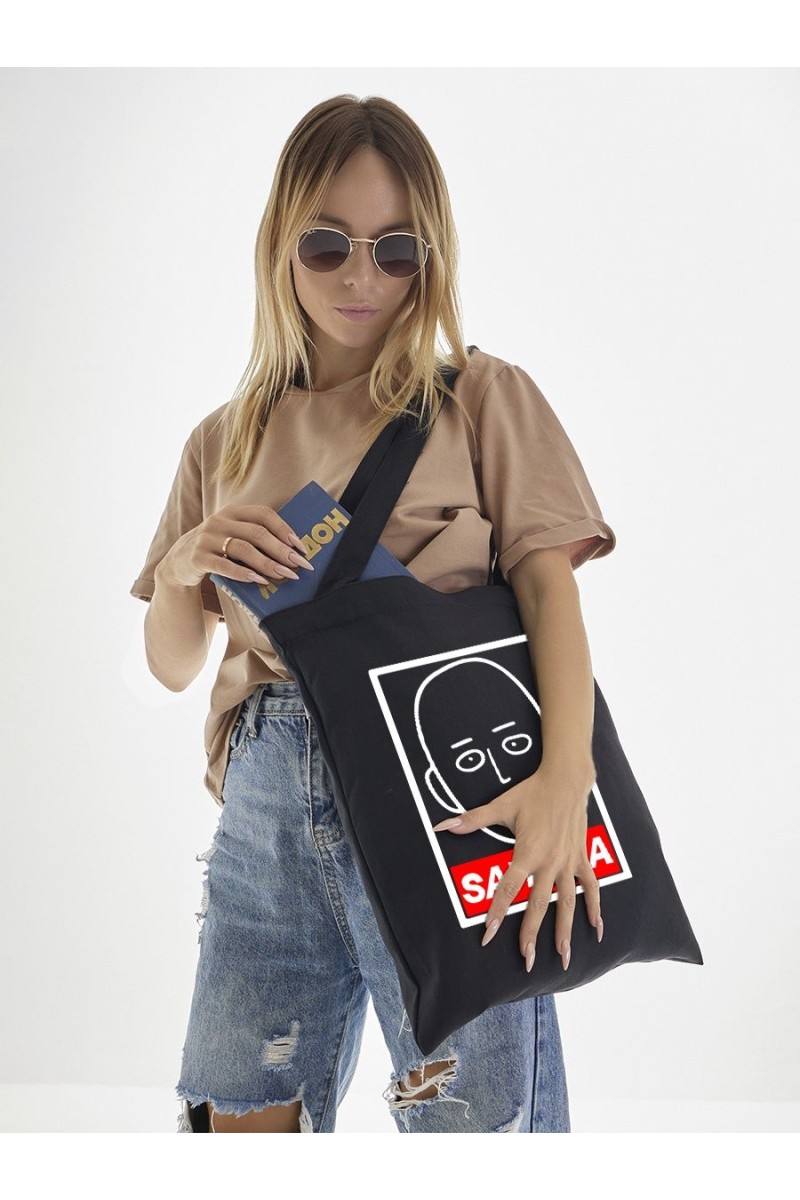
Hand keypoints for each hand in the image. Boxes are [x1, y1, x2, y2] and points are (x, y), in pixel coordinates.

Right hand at [164, 504, 314, 588]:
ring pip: (243, 549)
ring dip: (267, 563)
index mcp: (232, 512)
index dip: (284, 529)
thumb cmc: (217, 550)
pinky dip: (244, 574)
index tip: (301, 547)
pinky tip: (259, 581)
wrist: (178, 563)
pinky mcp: (197, 558)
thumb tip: (292, 552)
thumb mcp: (232, 535)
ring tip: (284, 575)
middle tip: (299, 565)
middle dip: (281, 550)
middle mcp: (219, 521)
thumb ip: (255, 537)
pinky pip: (224, 566)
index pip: (264, 514)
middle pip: (257, 533)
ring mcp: (206, 539)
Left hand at [431, 763, 602, 971]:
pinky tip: (597, 931)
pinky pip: (591, 888)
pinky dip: (595, 909)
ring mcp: (568, 862)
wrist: (567, 779)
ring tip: (563, 957)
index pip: (509, 888)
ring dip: (565, 931)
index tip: (488, 935)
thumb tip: (443, 825)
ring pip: (568, 903)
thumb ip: (472, 819)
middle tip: (525, 960)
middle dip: (531, 933)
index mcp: (528, 851)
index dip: (497, 911)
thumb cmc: (532, 792)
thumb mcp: (501, 805)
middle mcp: (550, 861)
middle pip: (539, 904)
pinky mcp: (582, 859)